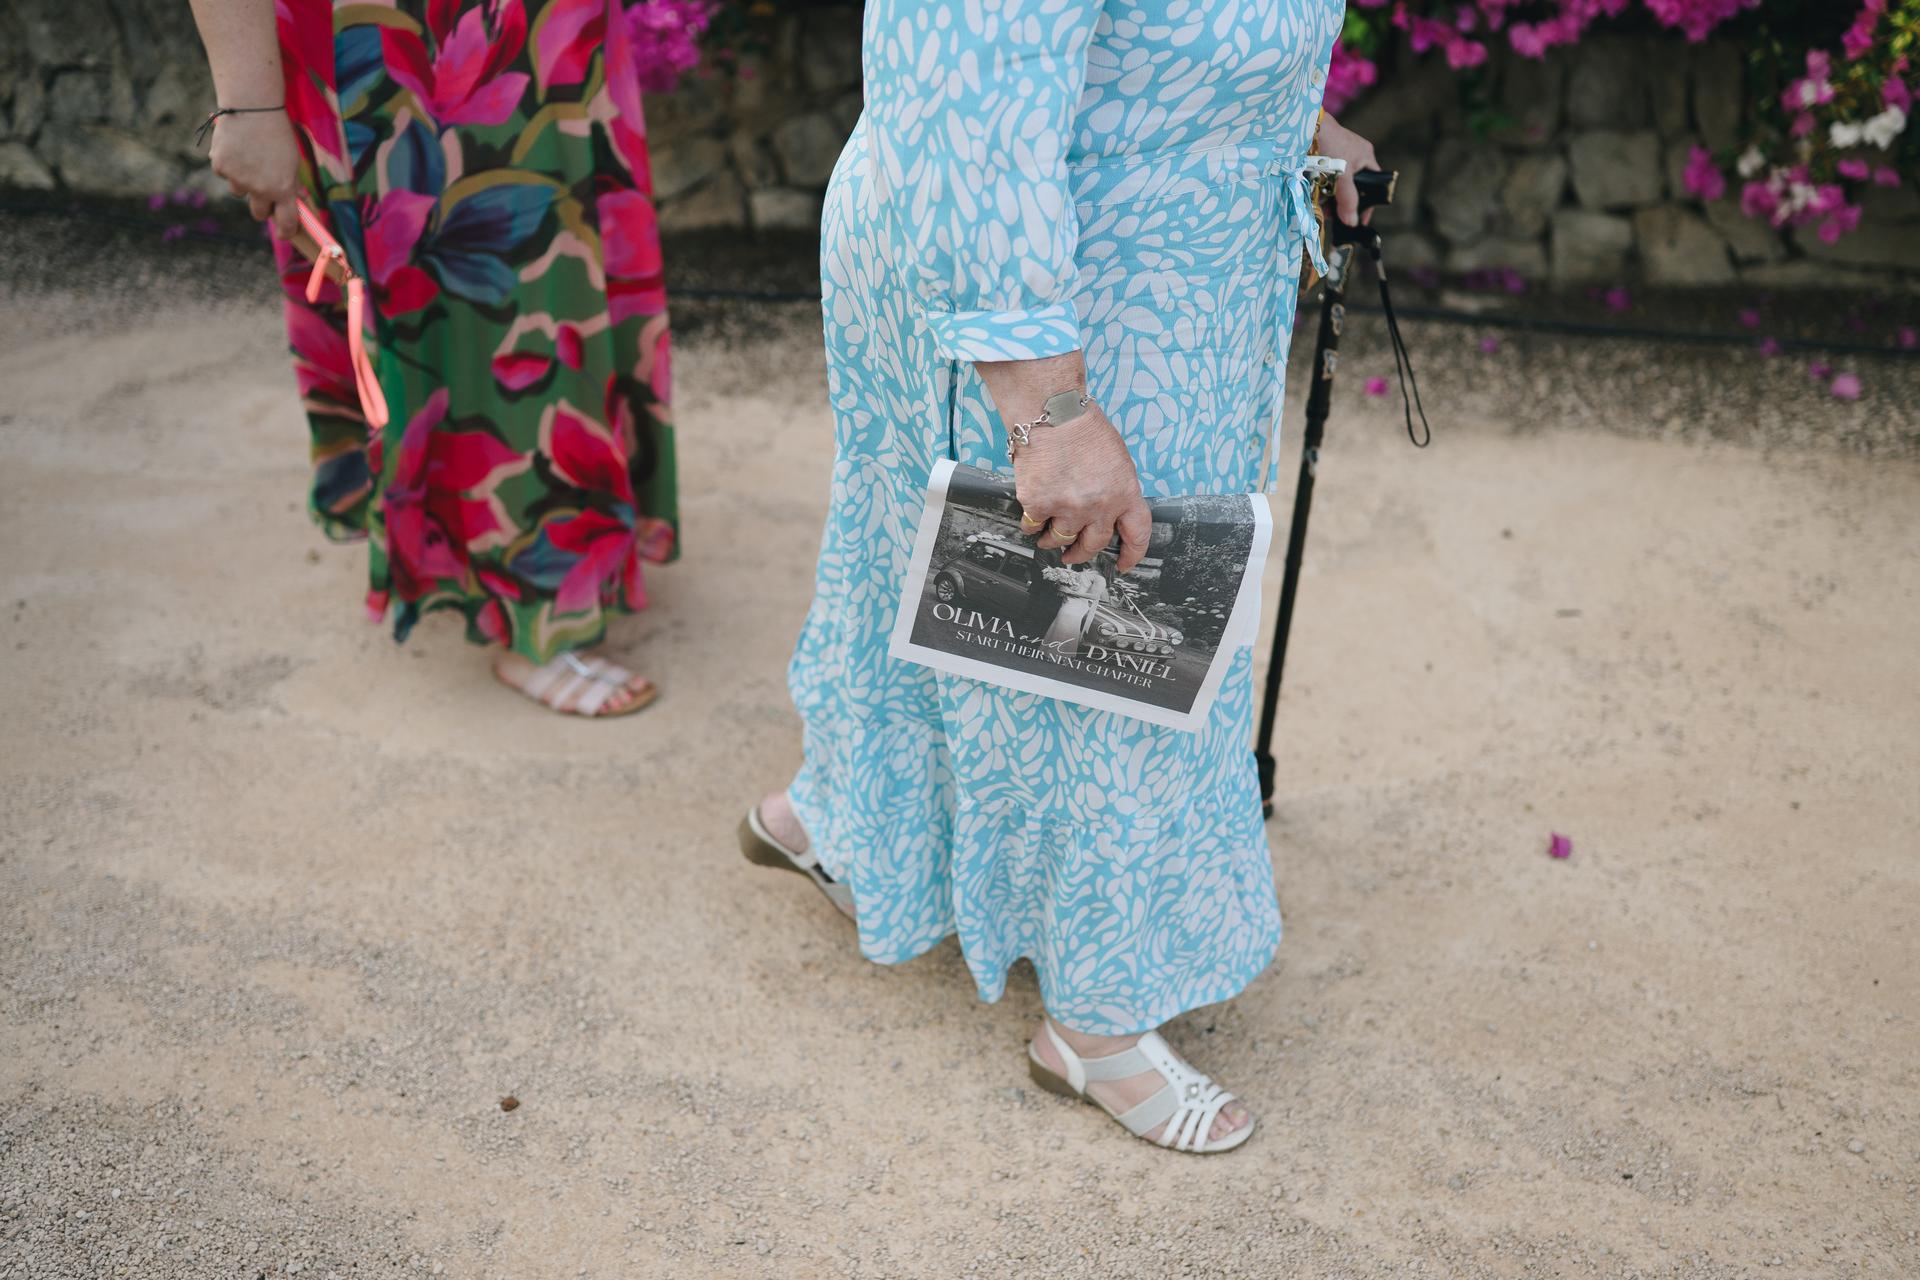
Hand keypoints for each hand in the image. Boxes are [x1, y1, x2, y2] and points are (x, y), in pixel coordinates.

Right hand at [207, 109, 302, 237]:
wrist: (252, 107)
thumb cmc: (277, 133)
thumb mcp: (293, 160)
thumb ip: (292, 183)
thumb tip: (296, 199)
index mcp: (283, 189)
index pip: (286, 222)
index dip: (286, 231)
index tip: (284, 234)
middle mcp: (260, 188)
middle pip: (259, 213)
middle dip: (262, 206)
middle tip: (264, 189)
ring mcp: (238, 179)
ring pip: (239, 192)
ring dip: (243, 181)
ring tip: (250, 156)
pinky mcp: (220, 167)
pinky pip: (225, 174)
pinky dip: (229, 165)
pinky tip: (236, 147)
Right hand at [977, 353, 1152, 573]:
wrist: (1052, 413)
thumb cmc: (1085, 428)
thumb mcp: (1118, 459)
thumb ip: (1117, 489)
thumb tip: (1110, 511)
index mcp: (1124, 494)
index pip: (1137, 535)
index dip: (1131, 555)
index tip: (1122, 564)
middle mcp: (1098, 507)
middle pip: (1093, 545)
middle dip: (1082, 554)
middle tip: (1073, 555)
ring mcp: (1067, 509)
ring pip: (1059, 540)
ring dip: (1052, 541)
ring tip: (1046, 536)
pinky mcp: (1038, 505)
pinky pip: (1032, 526)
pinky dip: (1031, 523)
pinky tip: (1031, 514)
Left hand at [1315, 112, 1379, 227]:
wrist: (1306, 126)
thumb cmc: (1330, 145)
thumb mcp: (1342, 175)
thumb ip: (1348, 198)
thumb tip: (1352, 222)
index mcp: (1366, 157)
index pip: (1374, 186)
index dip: (1369, 203)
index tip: (1360, 220)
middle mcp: (1355, 157)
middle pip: (1354, 188)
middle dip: (1345, 203)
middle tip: (1336, 217)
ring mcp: (1339, 158)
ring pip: (1339, 185)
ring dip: (1332, 198)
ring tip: (1323, 211)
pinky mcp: (1324, 158)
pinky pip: (1326, 179)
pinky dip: (1323, 189)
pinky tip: (1316, 198)